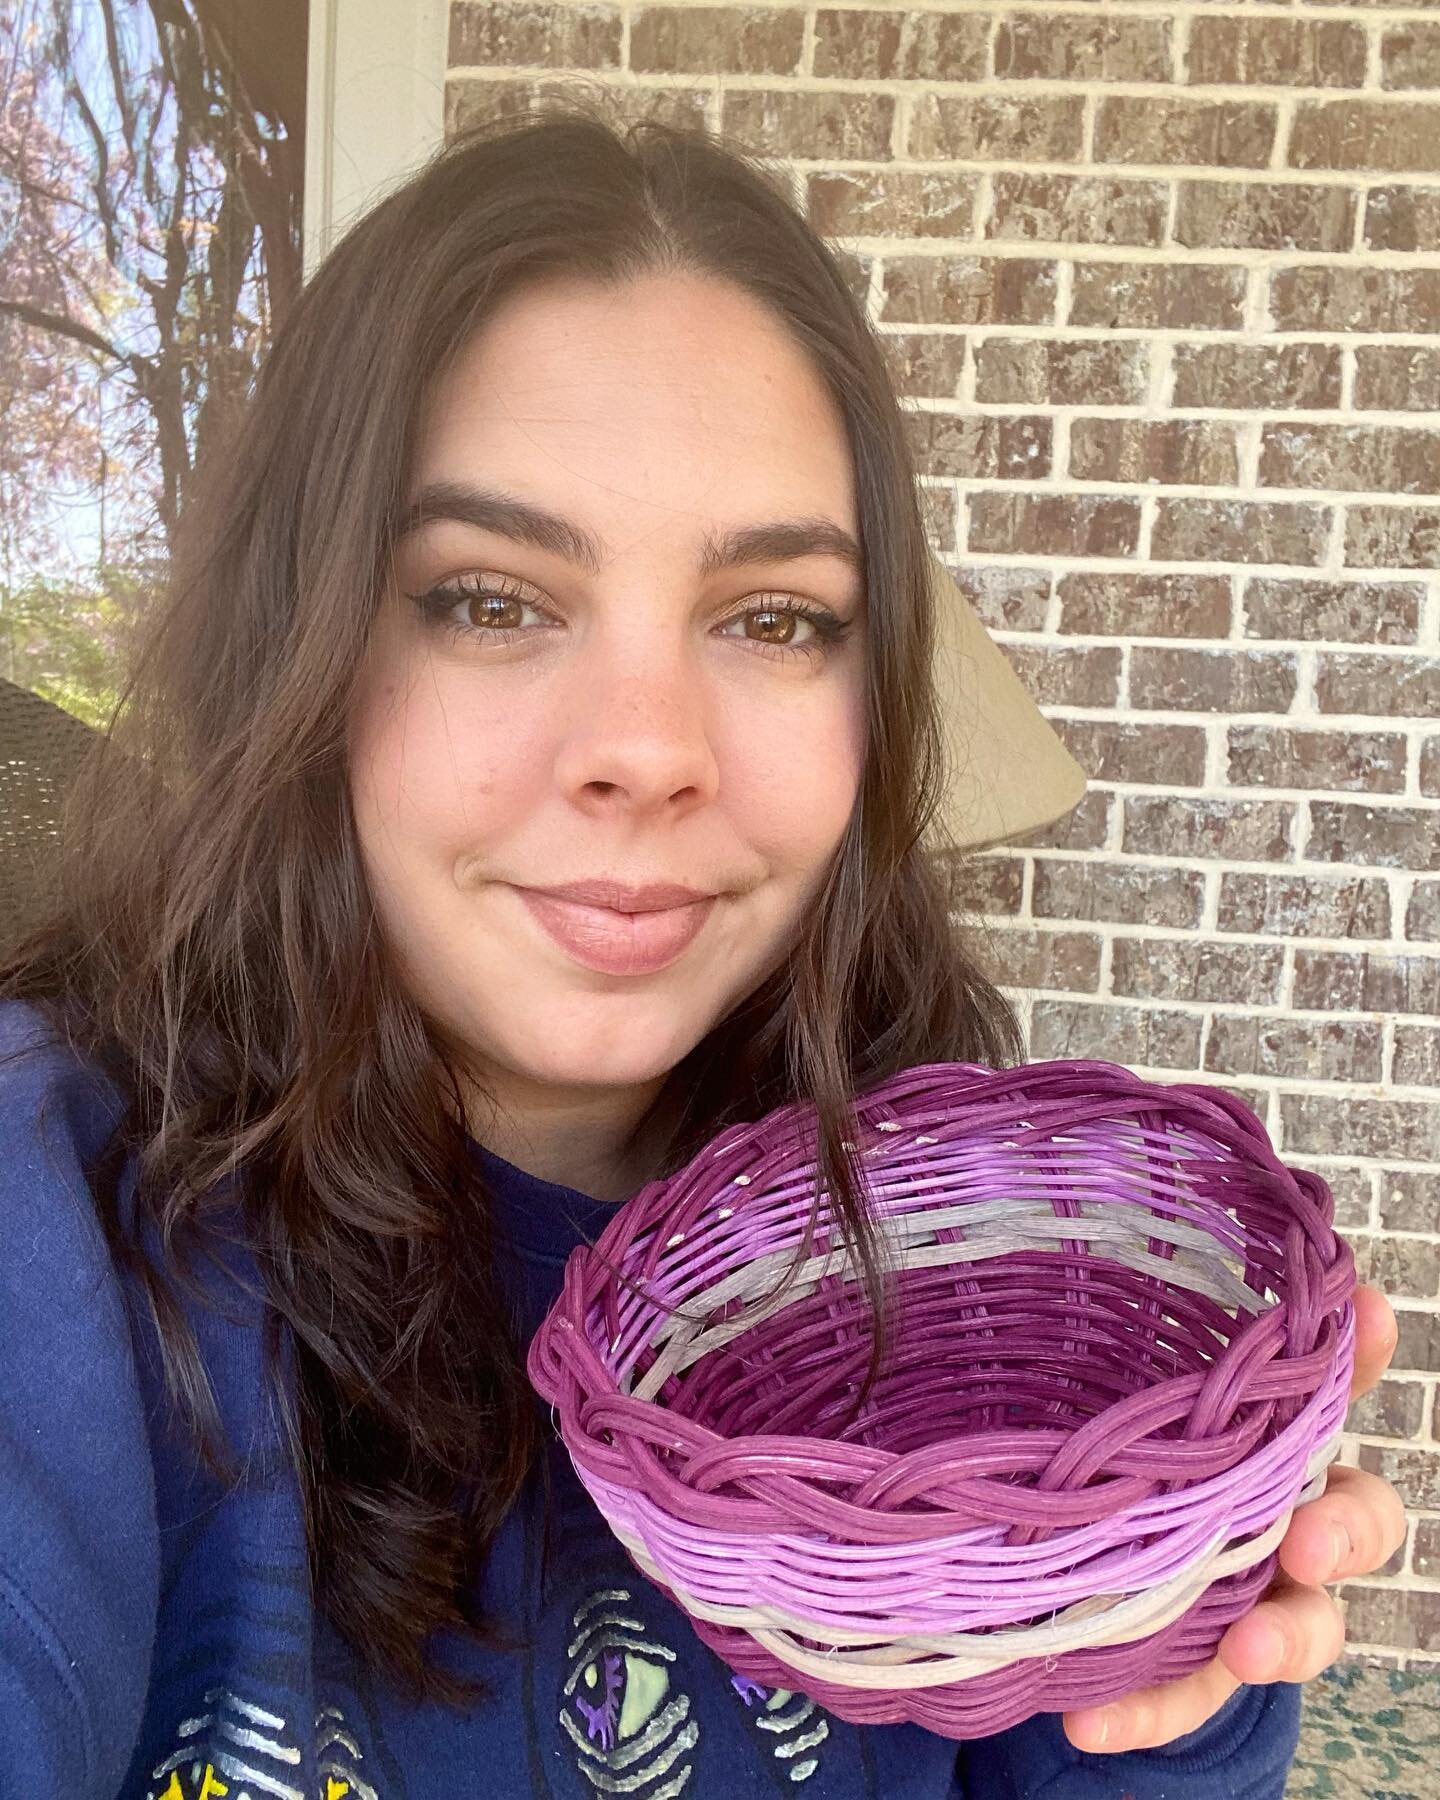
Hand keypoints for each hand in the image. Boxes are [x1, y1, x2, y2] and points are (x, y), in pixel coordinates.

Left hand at [1062, 1282, 1406, 1752]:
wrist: (1105, 1575)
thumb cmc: (1142, 1466)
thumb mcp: (1143, 1402)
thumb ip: (1174, 1339)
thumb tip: (1206, 1265)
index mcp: (1280, 1445)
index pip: (1336, 1393)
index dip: (1360, 1355)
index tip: (1372, 1311)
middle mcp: (1288, 1523)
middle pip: (1355, 1524)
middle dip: (1342, 1530)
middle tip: (1311, 1537)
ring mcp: (1252, 1600)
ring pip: (1297, 1628)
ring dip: (1279, 1640)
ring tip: (1245, 1651)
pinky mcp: (1194, 1672)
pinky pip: (1181, 1698)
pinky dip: (1140, 1713)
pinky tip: (1088, 1722)